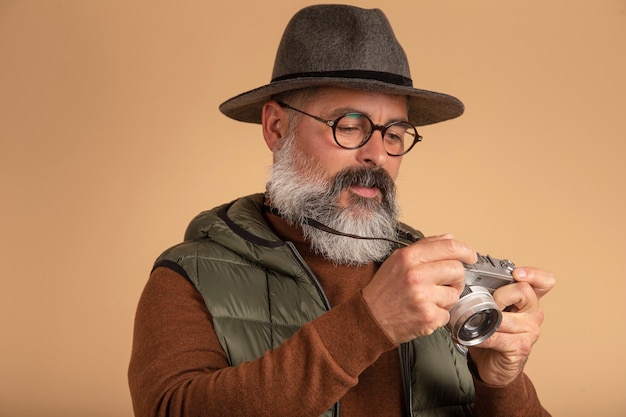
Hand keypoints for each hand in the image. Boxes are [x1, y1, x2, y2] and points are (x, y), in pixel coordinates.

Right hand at [362, 235, 476, 343]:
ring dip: (446, 298)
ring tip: (429, 299)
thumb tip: (449, 238)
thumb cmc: (384, 290)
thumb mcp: (398, 259)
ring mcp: (423, 296)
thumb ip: (425, 246)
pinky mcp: (428, 317)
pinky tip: (425, 311)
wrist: (371, 318)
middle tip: (445, 283)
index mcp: (409, 257)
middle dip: (455, 278)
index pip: (449, 247)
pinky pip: (448, 314)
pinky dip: (439, 315)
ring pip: (455, 294)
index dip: (466, 250)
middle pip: (457, 270)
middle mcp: (416, 275)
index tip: (471, 256)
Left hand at [468, 266, 555, 385]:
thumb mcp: (491, 309)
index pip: (543, 281)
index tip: (517, 273)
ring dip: (486, 319)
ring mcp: (530, 331)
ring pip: (506, 316)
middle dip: (499, 295)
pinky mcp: (521, 347)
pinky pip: (498, 337)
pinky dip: (482, 337)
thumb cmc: (492, 333)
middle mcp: (534, 313)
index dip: (533, 274)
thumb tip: (463, 283)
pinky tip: (475, 338)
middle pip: (523, 291)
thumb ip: (485, 294)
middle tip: (487, 305)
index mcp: (528, 300)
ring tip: (476, 324)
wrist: (492, 364)